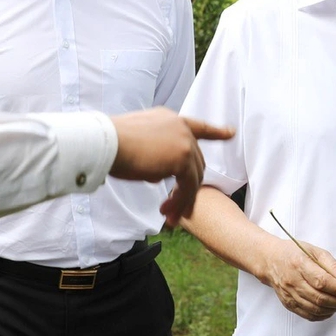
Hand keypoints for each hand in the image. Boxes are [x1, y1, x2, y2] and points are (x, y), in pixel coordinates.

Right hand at [109, 110, 233, 225]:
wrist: (104, 142)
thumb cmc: (109, 143)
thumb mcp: (137, 141)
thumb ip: (155, 152)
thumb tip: (160, 173)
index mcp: (170, 119)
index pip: (198, 126)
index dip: (216, 131)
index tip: (231, 133)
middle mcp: (181, 127)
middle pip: (195, 161)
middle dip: (187, 186)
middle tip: (174, 206)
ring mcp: (184, 142)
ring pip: (193, 177)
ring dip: (183, 198)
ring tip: (170, 216)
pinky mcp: (183, 158)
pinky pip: (188, 186)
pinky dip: (181, 202)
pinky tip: (169, 213)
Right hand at [256, 237, 335, 320]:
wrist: (270, 260)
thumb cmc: (294, 253)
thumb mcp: (316, 252)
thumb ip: (333, 266)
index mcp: (300, 264)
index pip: (322, 281)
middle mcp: (293, 281)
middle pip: (319, 298)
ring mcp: (289, 295)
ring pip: (315, 309)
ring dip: (333, 309)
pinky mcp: (288, 304)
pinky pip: (308, 315)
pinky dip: (322, 315)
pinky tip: (330, 309)